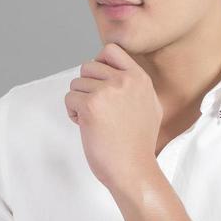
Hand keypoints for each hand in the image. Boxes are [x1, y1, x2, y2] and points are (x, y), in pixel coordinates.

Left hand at [65, 43, 160, 192]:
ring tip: (93, 121)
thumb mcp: (150, 107)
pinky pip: (69, 98)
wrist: (133, 170)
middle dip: (86, 87)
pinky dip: (73, 113)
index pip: (110, 50)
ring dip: (79, 102)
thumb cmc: (138, 145)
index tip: (100, 83)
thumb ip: (136, 87)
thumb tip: (120, 72)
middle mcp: (124, 80)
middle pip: (88, 67)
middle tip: (95, 108)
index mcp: (139, 78)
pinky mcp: (90, 106)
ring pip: (76, 84)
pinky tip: (87, 127)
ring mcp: (107, 92)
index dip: (99, 64)